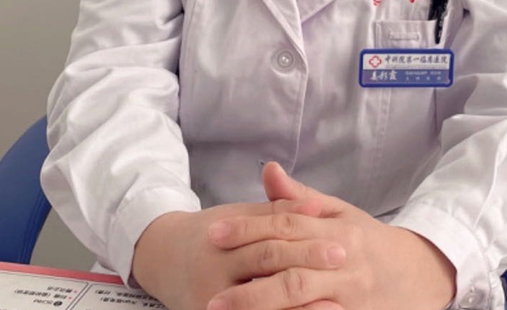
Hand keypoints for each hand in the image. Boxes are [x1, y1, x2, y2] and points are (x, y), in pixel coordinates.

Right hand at [131, 197, 344, 309]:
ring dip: (298, 303)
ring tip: (335, 301)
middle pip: (268, 266)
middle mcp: (213, 274)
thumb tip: (315, 206)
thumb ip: (277, 211)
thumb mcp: (240, 216)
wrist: (164, 259)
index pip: (270, 240)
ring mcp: (210, 305)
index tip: (340, 242)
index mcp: (222, 241)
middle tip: (342, 261)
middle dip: (307, 263)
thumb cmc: (212, 234)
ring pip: (260, 303)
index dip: (306, 241)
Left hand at [206, 163, 455, 309]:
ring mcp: (351, 294)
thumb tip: (267, 169)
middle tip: (211, 294)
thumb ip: (299, 199)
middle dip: (249, 283)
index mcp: (336, 229)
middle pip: (290, 268)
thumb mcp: (339, 212)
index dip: (248, 229)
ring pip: (304, 299)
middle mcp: (343, 260)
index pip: (285, 225)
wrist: (420, 272)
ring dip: (265, 307)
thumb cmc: (368, 240)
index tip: (214, 235)